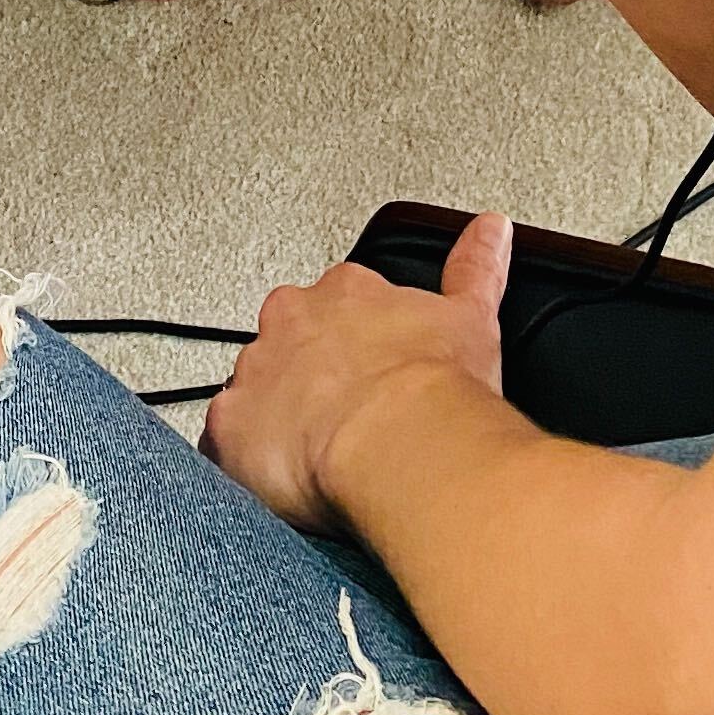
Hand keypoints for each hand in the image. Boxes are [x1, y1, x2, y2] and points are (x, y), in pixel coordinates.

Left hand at [204, 212, 512, 532]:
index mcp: (344, 293)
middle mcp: (290, 322)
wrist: (400, 442)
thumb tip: (491, 228)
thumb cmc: (434, 388)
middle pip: (286, 343)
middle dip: (306, 375)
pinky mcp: (229, 429)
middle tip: (342, 418)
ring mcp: (254, 374)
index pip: (336, 305)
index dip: (352, 345)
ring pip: (252, 392)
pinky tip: (274, 486)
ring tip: (312, 459)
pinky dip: (243, 465)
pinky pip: (222, 448)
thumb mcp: (470, 316)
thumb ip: (477, 266)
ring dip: (274, 418)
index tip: (370, 373)